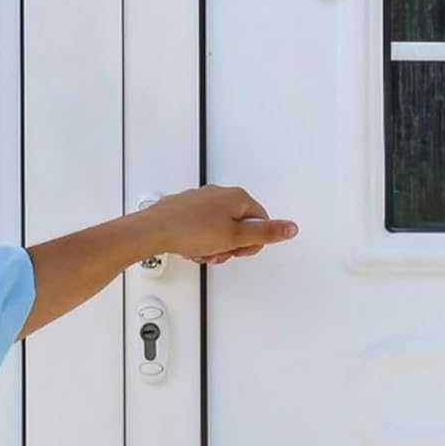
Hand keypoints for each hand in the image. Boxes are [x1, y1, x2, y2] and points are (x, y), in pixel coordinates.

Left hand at [140, 185, 296, 265]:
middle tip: (219, 252)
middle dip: (230, 245)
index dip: (251, 242)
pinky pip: (202, 228)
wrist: (153, 231)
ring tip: (202, 251)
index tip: (238, 250)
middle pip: (239, 225)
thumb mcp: (235, 237)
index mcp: (237, 197)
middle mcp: (220, 194)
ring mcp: (202, 200)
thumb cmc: (190, 230)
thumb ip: (265, 233)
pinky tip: (191, 248)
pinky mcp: (186, 209)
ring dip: (214, 246)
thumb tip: (291, 227)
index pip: (260, 220)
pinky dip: (199, 241)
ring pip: (219, 229)